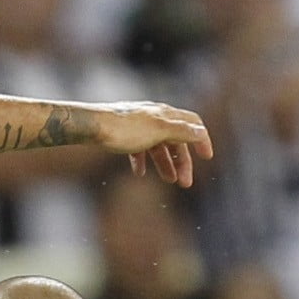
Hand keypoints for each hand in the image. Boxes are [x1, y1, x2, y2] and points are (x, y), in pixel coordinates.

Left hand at [84, 102, 211, 186]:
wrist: (91, 126)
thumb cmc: (124, 129)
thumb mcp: (158, 131)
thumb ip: (180, 132)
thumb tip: (201, 132)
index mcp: (165, 115)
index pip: (192, 124)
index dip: (202, 139)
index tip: (207, 157)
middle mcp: (154, 117)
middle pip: (176, 139)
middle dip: (182, 161)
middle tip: (185, 183)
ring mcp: (139, 126)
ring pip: (158, 146)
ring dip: (165, 164)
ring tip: (169, 180)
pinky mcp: (124, 134)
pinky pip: (139, 148)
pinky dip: (143, 160)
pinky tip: (140, 173)